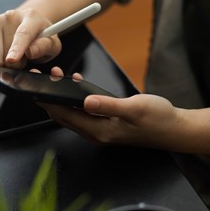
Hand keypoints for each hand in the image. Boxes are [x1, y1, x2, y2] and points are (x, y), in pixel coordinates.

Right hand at [0, 9, 61, 68]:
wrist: (31, 25)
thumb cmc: (42, 38)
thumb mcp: (53, 45)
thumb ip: (44, 47)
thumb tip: (29, 52)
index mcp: (32, 18)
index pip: (23, 34)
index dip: (17, 49)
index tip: (12, 61)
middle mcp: (11, 16)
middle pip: (6, 52)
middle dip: (14, 66)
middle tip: (22, 62)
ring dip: (1, 65)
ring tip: (11, 60)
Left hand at [38, 67, 181, 148]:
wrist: (174, 129)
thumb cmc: (158, 119)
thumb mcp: (135, 109)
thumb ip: (109, 106)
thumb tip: (86, 101)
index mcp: (100, 131)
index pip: (65, 116)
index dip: (48, 102)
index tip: (35, 88)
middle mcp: (96, 133)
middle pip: (64, 116)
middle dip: (50, 98)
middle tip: (41, 79)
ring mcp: (101, 130)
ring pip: (72, 114)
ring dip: (62, 97)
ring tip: (56, 77)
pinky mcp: (106, 124)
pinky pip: (84, 112)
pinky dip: (76, 99)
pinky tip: (77, 84)